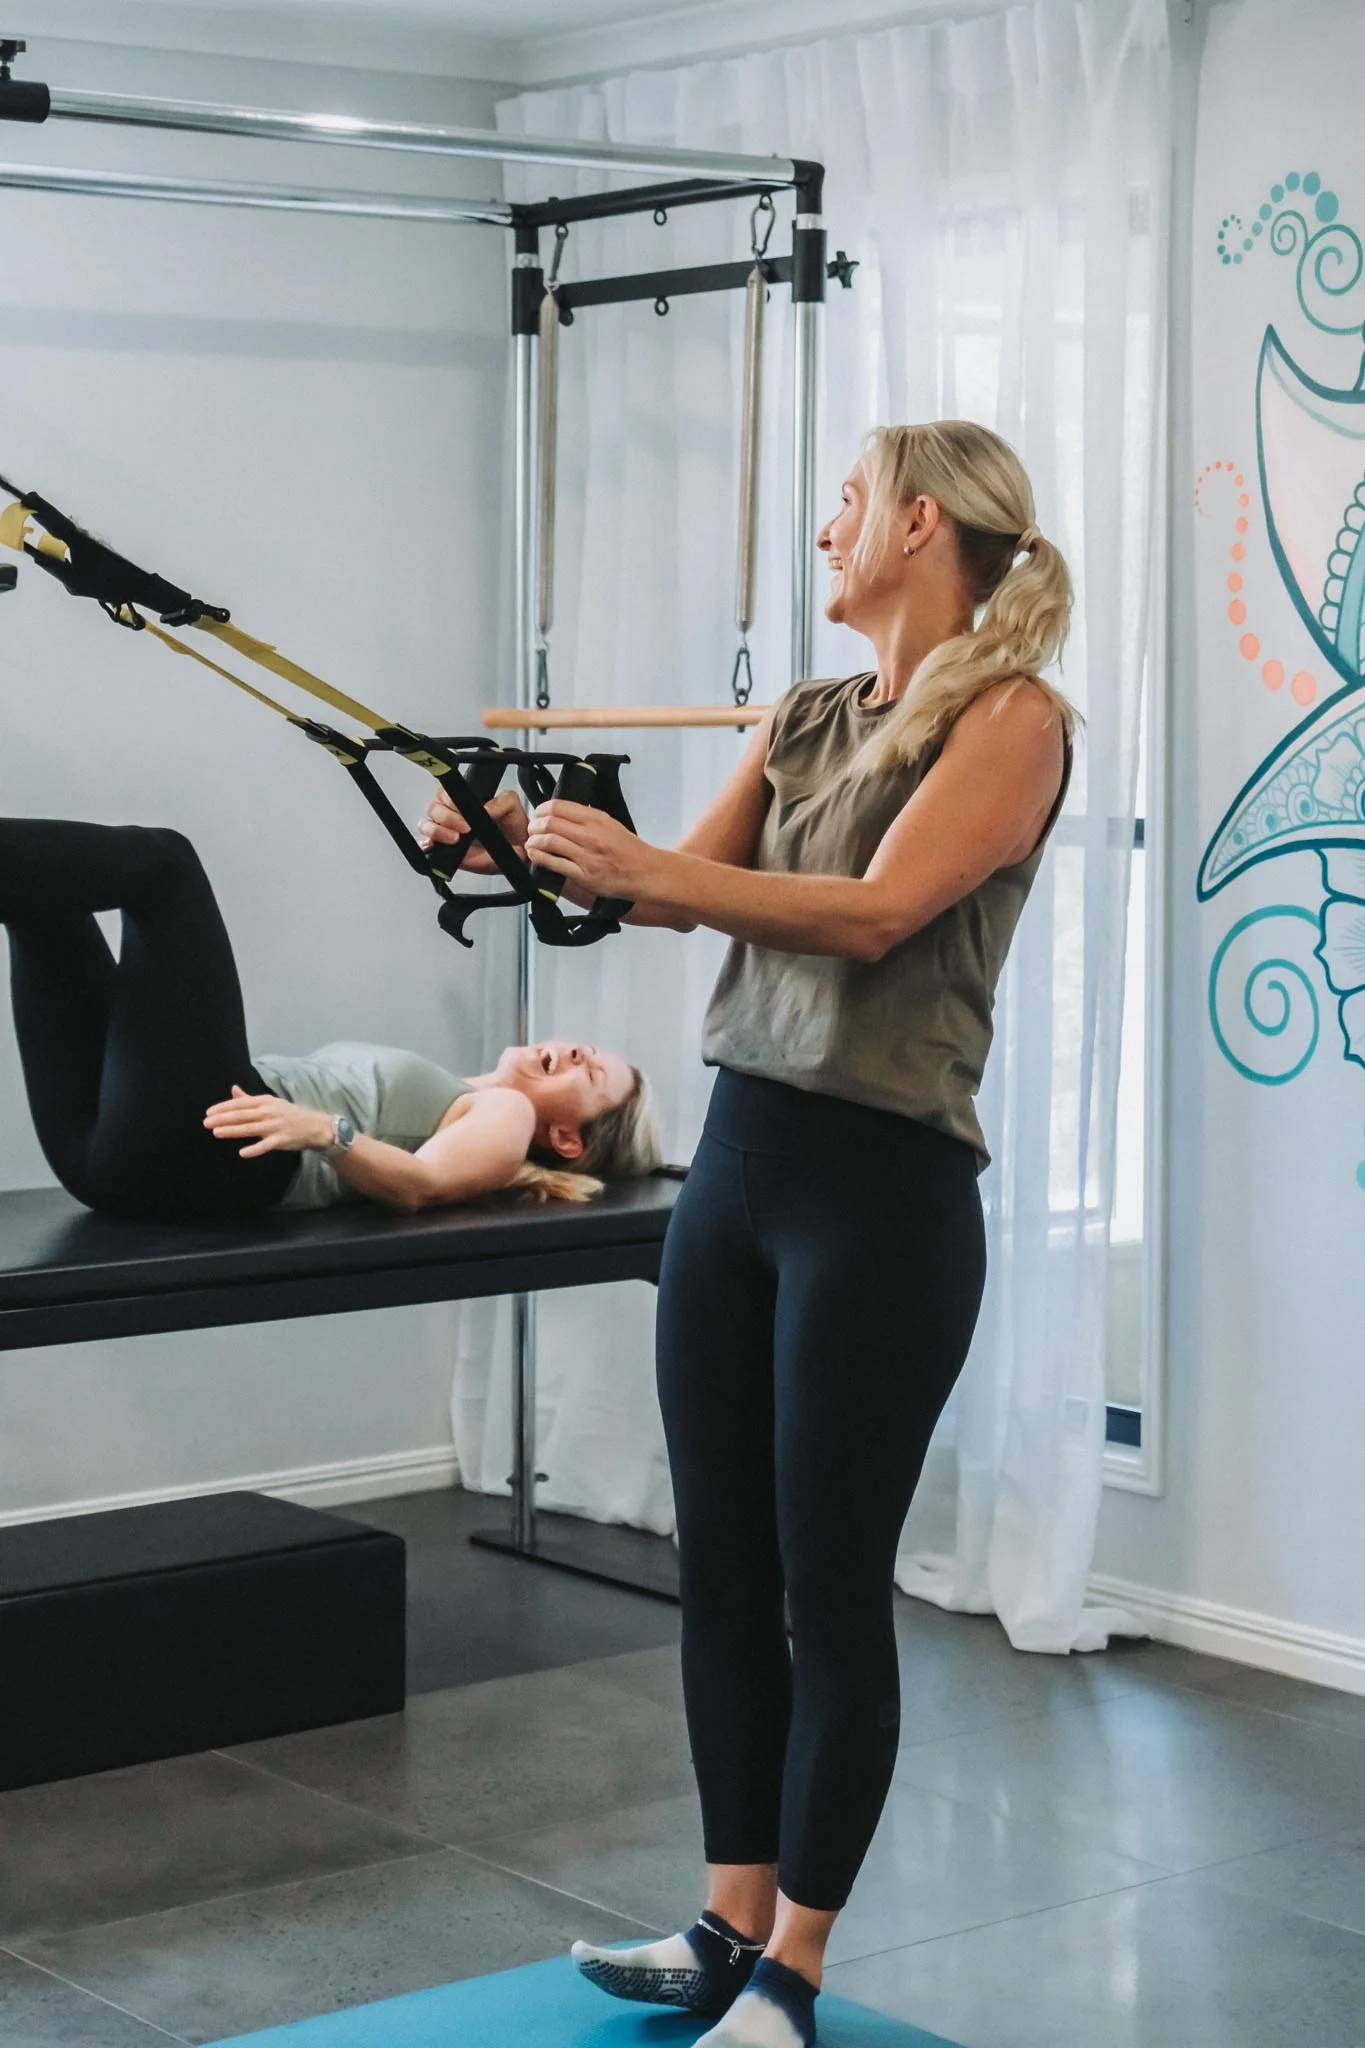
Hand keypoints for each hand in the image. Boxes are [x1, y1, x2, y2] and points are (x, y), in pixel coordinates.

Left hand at [204, 1085, 333, 1157]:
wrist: (315, 1126)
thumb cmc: (289, 1114)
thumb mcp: (270, 1102)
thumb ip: (249, 1098)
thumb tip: (233, 1089)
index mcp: (264, 1102)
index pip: (240, 1104)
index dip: (223, 1107)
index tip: (209, 1113)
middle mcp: (268, 1112)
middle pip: (242, 1115)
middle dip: (223, 1119)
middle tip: (206, 1123)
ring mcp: (275, 1126)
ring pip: (250, 1128)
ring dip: (232, 1131)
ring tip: (217, 1133)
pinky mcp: (281, 1140)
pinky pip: (266, 1145)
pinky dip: (255, 1149)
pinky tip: (243, 1153)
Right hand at [417, 788, 527, 875]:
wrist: (517, 850)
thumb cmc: (511, 826)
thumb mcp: (511, 806)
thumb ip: (500, 802)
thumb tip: (484, 808)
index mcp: (462, 800)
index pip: (444, 793)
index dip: (450, 800)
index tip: (463, 810)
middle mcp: (450, 814)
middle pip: (432, 808)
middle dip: (447, 818)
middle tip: (466, 828)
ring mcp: (445, 832)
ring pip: (426, 825)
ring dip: (438, 831)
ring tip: (456, 839)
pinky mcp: (443, 850)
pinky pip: (425, 845)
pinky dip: (426, 844)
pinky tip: (435, 846)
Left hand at [524, 800, 660, 899]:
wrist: (646, 872)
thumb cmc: (630, 851)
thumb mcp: (610, 824)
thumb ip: (588, 817)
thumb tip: (564, 812)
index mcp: (596, 819)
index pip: (559, 806)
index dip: (542, 809)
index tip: (539, 814)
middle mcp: (590, 835)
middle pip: (549, 823)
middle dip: (534, 826)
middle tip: (532, 829)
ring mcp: (586, 855)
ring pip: (549, 841)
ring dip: (534, 841)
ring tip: (531, 843)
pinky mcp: (583, 875)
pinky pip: (554, 864)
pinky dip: (539, 858)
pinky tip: (535, 856)